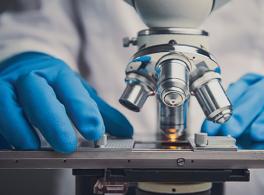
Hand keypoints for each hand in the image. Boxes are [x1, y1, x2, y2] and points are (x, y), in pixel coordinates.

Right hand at [0, 52, 132, 152]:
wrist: (21, 65)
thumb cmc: (50, 82)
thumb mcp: (76, 91)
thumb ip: (98, 111)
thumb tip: (125, 131)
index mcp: (57, 73)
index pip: (72, 90)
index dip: (83, 110)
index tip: (95, 131)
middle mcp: (30, 78)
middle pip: (39, 96)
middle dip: (53, 122)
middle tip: (67, 145)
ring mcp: (6, 88)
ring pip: (8, 107)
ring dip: (22, 130)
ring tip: (34, 148)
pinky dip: (4, 134)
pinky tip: (14, 145)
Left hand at [201, 73, 263, 147]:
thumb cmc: (255, 119)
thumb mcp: (239, 121)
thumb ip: (228, 126)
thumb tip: (216, 137)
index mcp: (249, 83)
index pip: (235, 92)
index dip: (224, 111)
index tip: (215, 127)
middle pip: (257, 95)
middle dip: (243, 114)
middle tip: (233, 129)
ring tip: (258, 134)